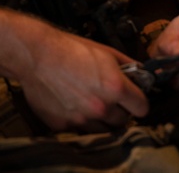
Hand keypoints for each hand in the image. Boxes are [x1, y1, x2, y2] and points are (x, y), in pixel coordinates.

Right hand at [0, 5, 147, 131]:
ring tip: (93, 102)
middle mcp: (101, 107)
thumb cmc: (70, 49)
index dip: (139, 102)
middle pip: (123, 121)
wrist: (37, 55)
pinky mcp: (64, 126)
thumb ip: (127, 66)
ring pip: (104, 129)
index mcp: (115, 88)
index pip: (142, 108)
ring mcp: (82, 119)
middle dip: (121, 111)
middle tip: (112, 99)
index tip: (135, 100)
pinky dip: (81, 120)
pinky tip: (75, 104)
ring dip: (103, 119)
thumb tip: (141, 74)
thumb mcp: (105, 51)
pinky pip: (81, 129)